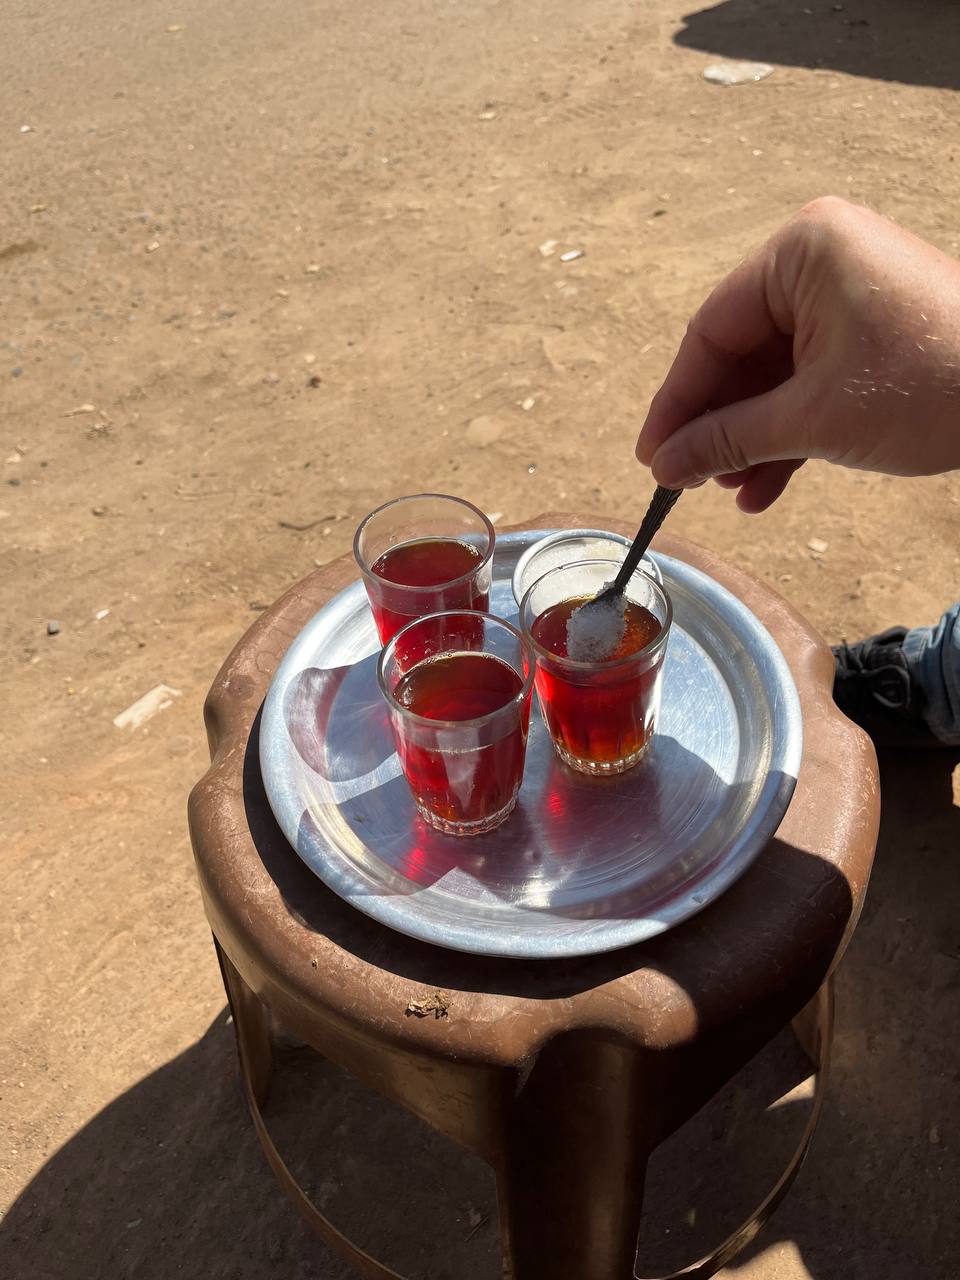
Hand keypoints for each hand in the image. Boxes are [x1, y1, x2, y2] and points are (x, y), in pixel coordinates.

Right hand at [636, 197, 959, 511]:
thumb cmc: (931, 386)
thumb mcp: (813, 418)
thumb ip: (728, 438)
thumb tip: (664, 466)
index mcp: (801, 252)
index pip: (712, 332)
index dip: (676, 403)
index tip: (651, 458)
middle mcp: (821, 260)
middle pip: (741, 353)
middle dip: (719, 427)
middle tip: (687, 481)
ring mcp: (851, 295)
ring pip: (775, 374)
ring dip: (752, 438)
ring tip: (730, 492)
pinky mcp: (873, 331)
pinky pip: (811, 378)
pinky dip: (791, 430)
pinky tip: (765, 487)